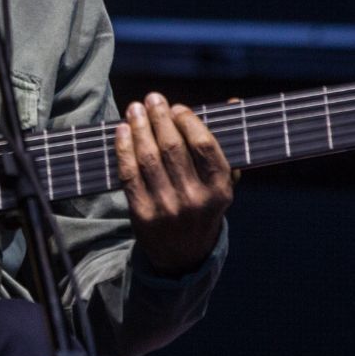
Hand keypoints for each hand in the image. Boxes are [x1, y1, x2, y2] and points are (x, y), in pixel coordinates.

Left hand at [113, 92, 233, 276]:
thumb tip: (233, 102)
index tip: (177, 107)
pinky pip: (129, 174)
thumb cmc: (203, 209)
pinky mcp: (142, 213)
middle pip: (172, 148)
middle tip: (152, 99)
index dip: (188, 122)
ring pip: (148, 158)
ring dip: (139, 128)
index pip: (204, 146)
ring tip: (134, 109)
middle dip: (160, 118)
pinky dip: (123, 149)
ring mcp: (167, 207)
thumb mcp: (221, 184)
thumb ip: (223, 145)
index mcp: (220, 190)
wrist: (183, 256)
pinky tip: (122, 131)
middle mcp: (195, 199)